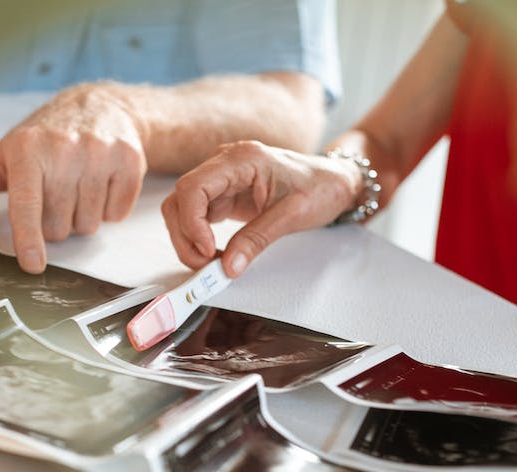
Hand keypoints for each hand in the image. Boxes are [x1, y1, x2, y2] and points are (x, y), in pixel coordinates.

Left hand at [0, 83, 147, 273]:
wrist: (98, 107)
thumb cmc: (47, 135)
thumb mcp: (6, 156)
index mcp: (29, 150)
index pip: (27, 204)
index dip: (29, 237)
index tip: (32, 263)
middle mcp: (65, 150)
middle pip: (58, 226)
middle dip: (55, 223)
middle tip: (55, 196)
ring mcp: (100, 155)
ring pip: (88, 224)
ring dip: (81, 217)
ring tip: (77, 189)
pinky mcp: (129, 161)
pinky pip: (115, 214)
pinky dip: (108, 209)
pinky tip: (100, 185)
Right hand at [160, 140, 360, 277]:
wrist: (335, 182)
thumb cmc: (321, 188)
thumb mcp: (292, 216)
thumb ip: (256, 240)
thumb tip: (227, 268)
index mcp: (242, 159)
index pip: (193, 187)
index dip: (191, 223)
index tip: (206, 251)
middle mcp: (226, 164)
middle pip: (181, 199)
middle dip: (185, 236)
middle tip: (204, 266)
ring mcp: (222, 179)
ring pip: (183, 209)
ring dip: (189, 239)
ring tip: (210, 263)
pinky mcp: (224, 194)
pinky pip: (198, 216)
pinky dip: (199, 238)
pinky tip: (215, 254)